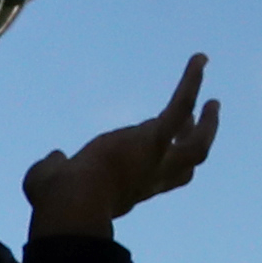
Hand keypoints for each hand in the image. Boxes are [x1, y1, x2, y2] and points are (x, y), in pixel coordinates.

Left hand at [20, 52, 222, 241]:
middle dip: (197, 140)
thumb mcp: (50, 183)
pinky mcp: (154, 139)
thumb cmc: (55, 199)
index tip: (157, 136)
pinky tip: (199, 59)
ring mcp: (157, 160)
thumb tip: (56, 157)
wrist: (71, 203)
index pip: (156, 176)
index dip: (164, 159)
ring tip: (211, 91)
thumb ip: (55, 168)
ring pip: (198, 143)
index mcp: (127, 191)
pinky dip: (191, 82)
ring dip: (209, 119)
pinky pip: (180, 106)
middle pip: (188, 164)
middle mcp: (149, 179)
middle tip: (207, 115)